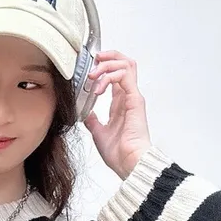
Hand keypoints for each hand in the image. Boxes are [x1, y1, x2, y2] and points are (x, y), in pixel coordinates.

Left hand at [82, 50, 151, 178]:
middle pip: (125, 64)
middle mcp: (128, 97)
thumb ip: (93, 121)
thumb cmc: (119, 153)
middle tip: (94, 61)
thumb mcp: (99, 133)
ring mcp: (133, 97)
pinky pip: (125, 76)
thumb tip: (85, 113)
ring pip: (126, 65)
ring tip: (93, 75)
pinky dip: (110, 75)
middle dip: (108, 57)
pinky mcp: (135, 100)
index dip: (104, 66)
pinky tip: (98, 86)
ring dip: (107, 64)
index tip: (90, 68)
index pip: (116, 75)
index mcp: (121, 104)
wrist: (129, 163)